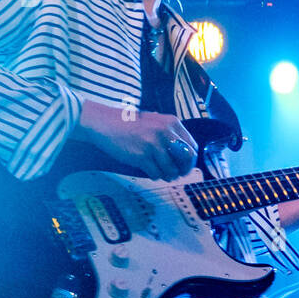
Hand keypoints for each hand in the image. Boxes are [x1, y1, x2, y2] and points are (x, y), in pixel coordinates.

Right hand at [75, 99, 198, 180]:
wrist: (105, 123)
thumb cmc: (129, 124)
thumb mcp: (155, 121)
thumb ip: (169, 133)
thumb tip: (184, 153)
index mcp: (171, 123)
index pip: (192, 145)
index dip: (191, 159)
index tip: (186, 165)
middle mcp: (165, 132)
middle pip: (186, 158)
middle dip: (184, 169)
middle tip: (178, 174)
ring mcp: (154, 144)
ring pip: (171, 169)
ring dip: (168, 175)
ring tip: (163, 174)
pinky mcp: (142, 156)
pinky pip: (156, 173)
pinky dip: (155, 176)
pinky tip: (152, 173)